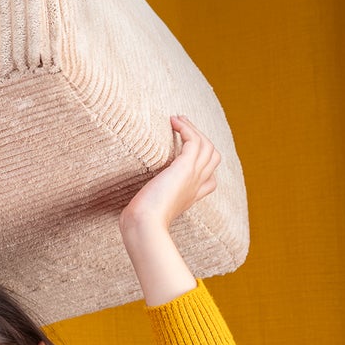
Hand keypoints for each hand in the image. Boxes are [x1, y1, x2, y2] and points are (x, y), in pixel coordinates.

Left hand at [119, 115, 220, 240]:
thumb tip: (132, 207)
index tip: (185, 152)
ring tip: (177, 119)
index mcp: (191, 197)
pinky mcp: (186, 167)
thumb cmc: (141, 222)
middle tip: (182, 126)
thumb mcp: (149, 210)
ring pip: (207, 145)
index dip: (203, 164)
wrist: (145, 225)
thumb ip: (150, 203)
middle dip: (201, 139)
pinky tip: (173, 122)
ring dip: (193, 128)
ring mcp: (194, 176)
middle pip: (213, 157)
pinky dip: (186, 128)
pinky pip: (194, 140)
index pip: (210, 180)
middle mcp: (196, 186)